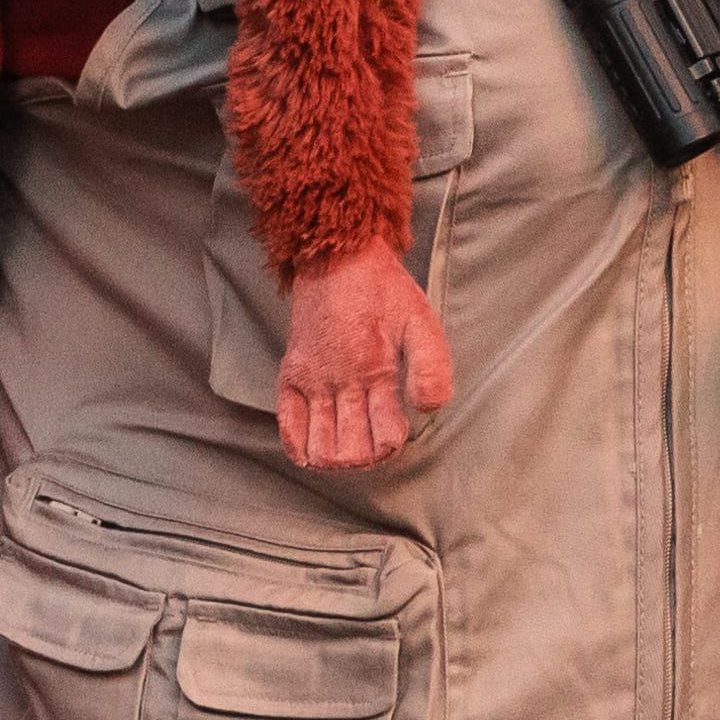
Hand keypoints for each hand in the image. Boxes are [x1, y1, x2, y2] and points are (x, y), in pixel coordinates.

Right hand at [279, 250, 452, 470]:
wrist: (337, 258)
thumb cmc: (384, 292)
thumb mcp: (421, 321)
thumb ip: (432, 366)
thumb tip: (427, 409)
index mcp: (375, 370)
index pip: (383, 439)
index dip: (393, 447)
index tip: (397, 435)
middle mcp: (340, 381)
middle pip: (349, 452)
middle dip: (367, 459)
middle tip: (375, 446)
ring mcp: (312, 380)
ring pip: (319, 447)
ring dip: (336, 460)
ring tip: (351, 450)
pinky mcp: (292, 374)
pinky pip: (287, 425)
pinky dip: (299, 449)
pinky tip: (315, 453)